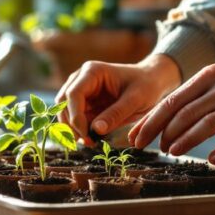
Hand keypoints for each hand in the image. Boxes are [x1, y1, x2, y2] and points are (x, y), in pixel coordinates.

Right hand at [56, 54, 181, 146]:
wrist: (151, 81)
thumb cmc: (145, 85)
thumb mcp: (135, 100)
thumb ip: (116, 114)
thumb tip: (95, 131)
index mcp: (92, 72)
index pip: (73, 94)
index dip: (75, 116)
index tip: (86, 135)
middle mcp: (80, 79)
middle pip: (63, 104)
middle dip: (71, 125)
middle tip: (88, 143)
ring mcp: (80, 91)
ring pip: (65, 112)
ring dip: (73, 129)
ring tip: (90, 143)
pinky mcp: (84, 103)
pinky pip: (74, 118)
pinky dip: (79, 130)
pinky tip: (91, 139)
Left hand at [129, 47, 214, 163]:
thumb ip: (195, 95)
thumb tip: (161, 120)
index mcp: (209, 75)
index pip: (172, 101)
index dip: (152, 121)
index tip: (137, 138)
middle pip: (186, 113)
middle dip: (164, 132)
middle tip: (155, 148)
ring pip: (209, 124)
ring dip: (187, 140)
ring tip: (172, 152)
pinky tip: (213, 160)